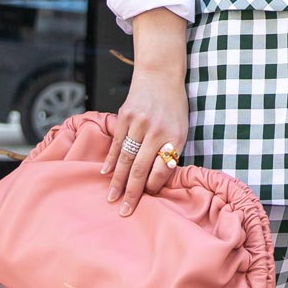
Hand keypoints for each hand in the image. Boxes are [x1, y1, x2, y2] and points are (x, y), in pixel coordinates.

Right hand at [103, 10, 189, 213]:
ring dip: (117, 181)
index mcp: (175, 137)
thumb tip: (155, 180)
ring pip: (125, 158)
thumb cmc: (174, 107)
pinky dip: (110, 159)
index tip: (147, 198)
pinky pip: (116, 142)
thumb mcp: (181, 129)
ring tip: (111, 198)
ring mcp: (138, 123)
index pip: (162, 169)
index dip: (153, 186)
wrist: (160, 75)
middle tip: (125, 211)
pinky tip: (106, 173)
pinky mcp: (124, 115)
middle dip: (132, 193)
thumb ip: (170, 153)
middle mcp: (156, 131)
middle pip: (140, 168)